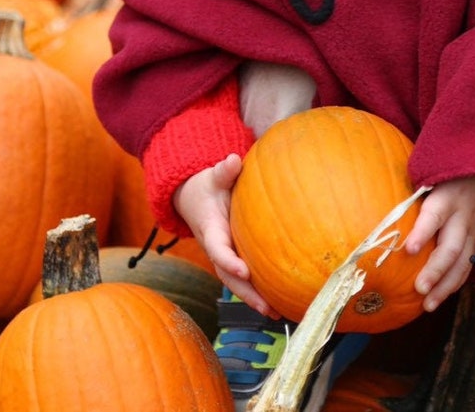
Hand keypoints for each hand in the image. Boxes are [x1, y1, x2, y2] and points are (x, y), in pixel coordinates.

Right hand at [173, 153, 279, 316]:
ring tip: (276, 314)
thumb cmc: (208, 186)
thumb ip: (223, 171)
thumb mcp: (213, 177)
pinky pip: (245, 279)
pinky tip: (279, 303)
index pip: (218, 249)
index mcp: (210, 230)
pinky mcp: (234, 259)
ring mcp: (225, 256)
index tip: (244, 271)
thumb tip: (233, 161)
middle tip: (266, 307)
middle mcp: (216, 248)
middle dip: (246, 293)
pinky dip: (259, 292)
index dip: (229, 261)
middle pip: (229, 276)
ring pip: (237, 283)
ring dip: (254, 299)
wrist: (195, 199)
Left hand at [404, 173, 474, 311]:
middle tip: (419, 289)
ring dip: (445, 286)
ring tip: (428, 305)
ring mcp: (472, 231)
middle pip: (452, 247)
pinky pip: (467, 266)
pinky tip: (439, 298)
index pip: (434, 215)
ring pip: (463, 262)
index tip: (409, 249)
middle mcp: (461, 216)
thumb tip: (373, 201)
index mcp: (446, 197)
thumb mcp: (432, 174)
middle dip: (436, 270)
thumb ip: (412, 189)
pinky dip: (454, 283)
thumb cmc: (448, 173)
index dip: (422, 232)